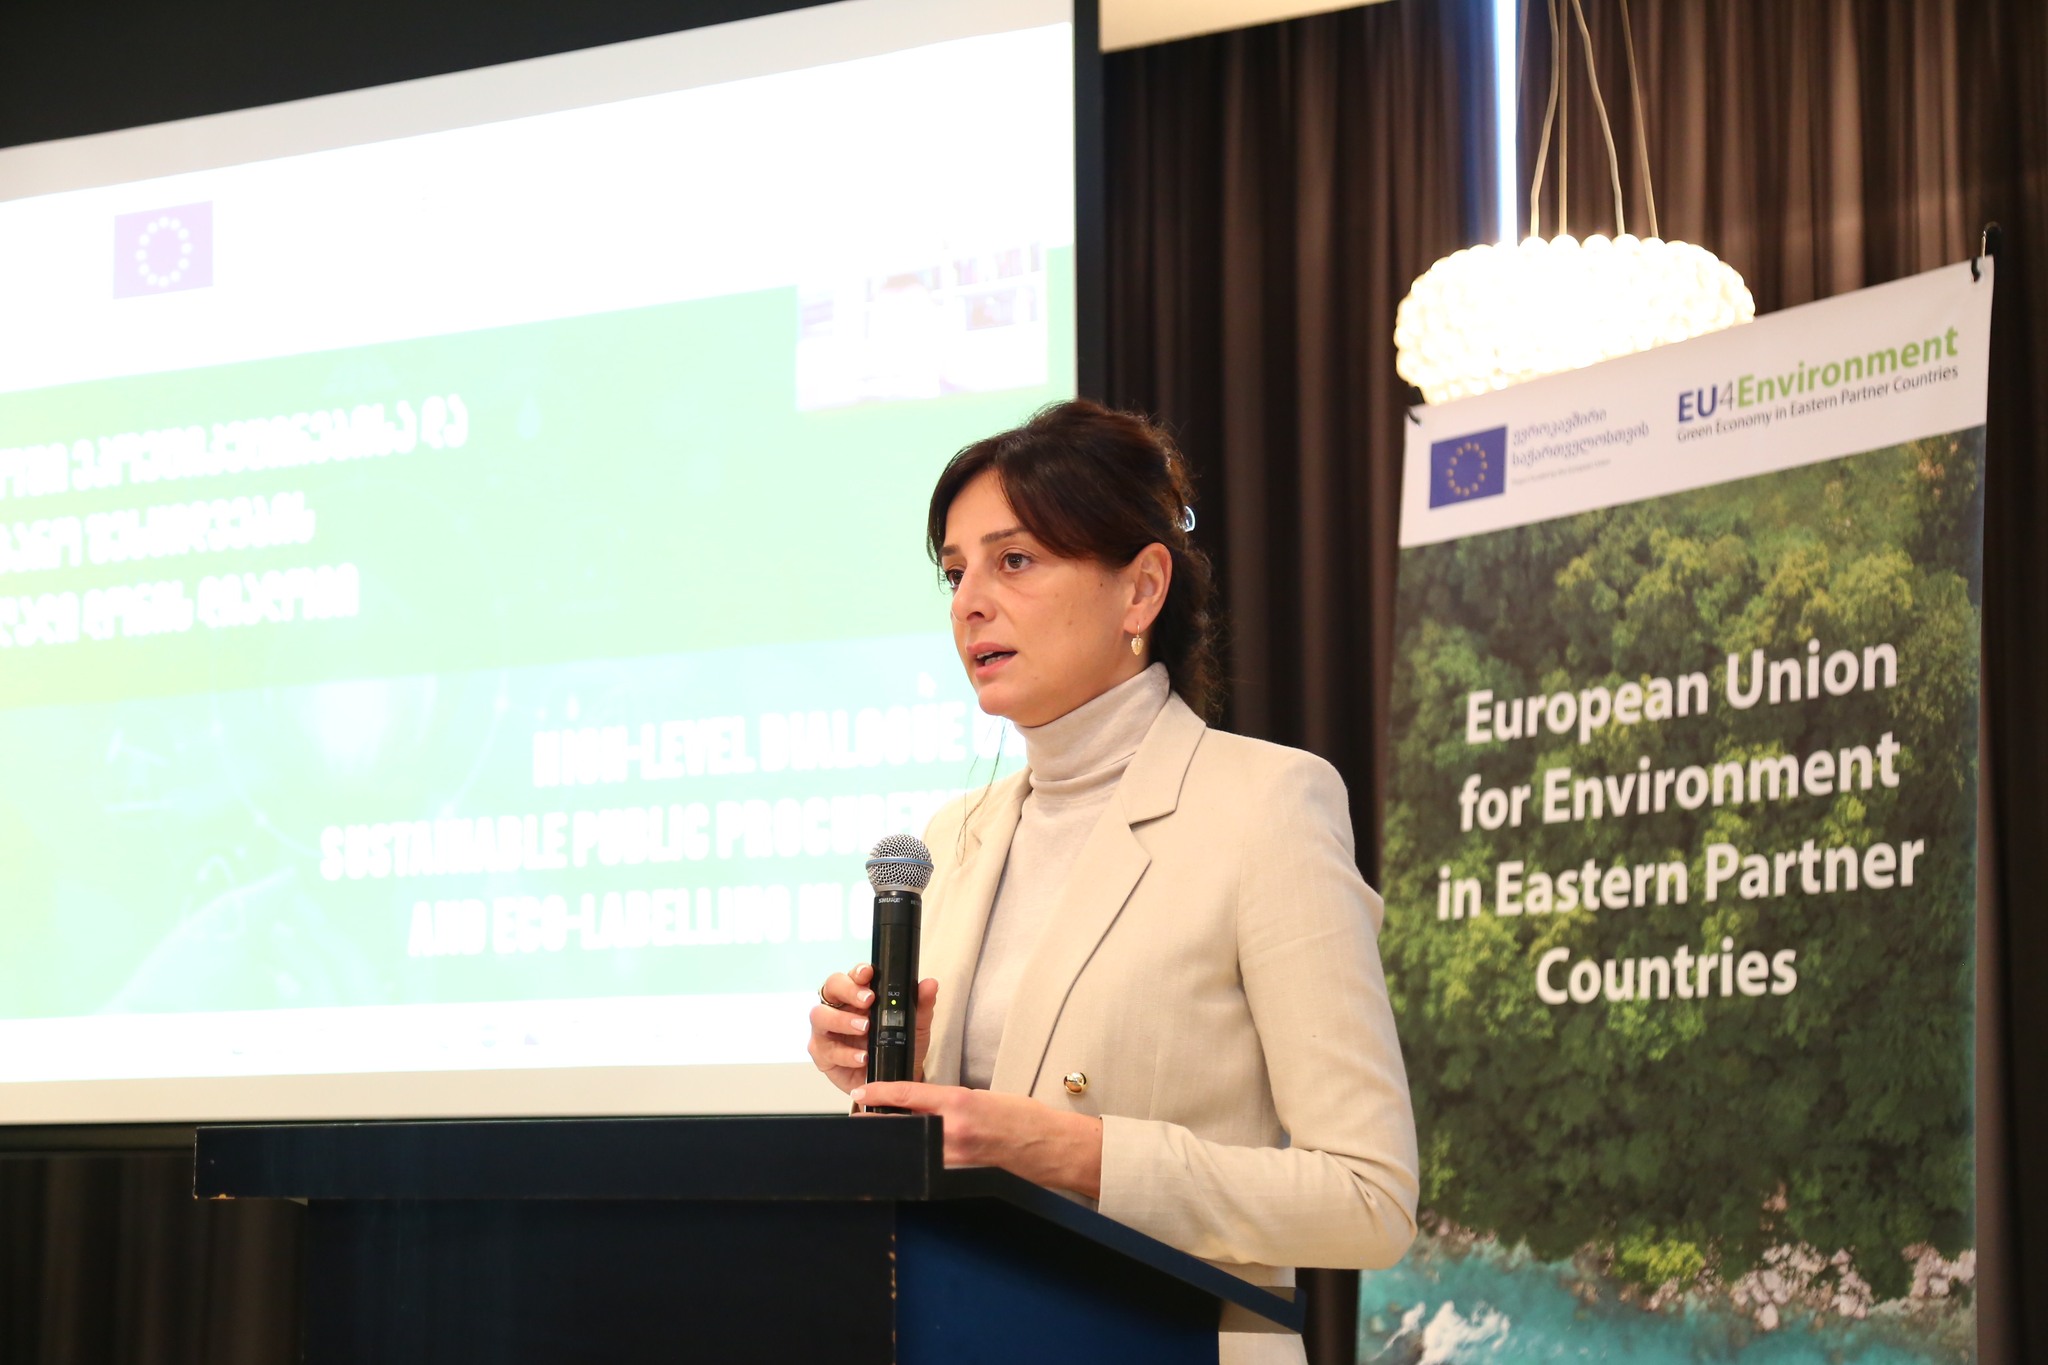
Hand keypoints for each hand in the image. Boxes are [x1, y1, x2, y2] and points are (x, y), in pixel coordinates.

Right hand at [807, 965, 938, 1093]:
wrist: (895, 1080)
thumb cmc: (899, 1046)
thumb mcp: (916, 1025)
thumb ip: (921, 1004)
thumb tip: (930, 984)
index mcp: (858, 995)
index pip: (852, 975)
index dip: (858, 972)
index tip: (868, 974)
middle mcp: (839, 1008)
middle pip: (831, 987)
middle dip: (848, 990)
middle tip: (868, 1000)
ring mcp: (827, 1031)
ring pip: (820, 1016)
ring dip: (842, 1020)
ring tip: (864, 1028)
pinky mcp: (823, 1055)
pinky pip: (827, 1050)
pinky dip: (845, 1053)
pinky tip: (862, 1057)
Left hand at [849, 1081, 1103, 1199]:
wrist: (1053, 1146)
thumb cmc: (1025, 1119)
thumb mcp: (984, 1097)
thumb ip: (950, 1102)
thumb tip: (919, 1105)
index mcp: (960, 1103)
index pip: (907, 1094)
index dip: (879, 1093)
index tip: (861, 1092)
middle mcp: (953, 1131)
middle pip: (900, 1126)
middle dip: (881, 1122)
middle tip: (867, 1118)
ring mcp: (956, 1158)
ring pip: (912, 1148)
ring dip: (899, 1142)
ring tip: (890, 1136)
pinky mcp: (962, 1177)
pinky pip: (930, 1167)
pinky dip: (919, 1160)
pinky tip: (917, 1157)